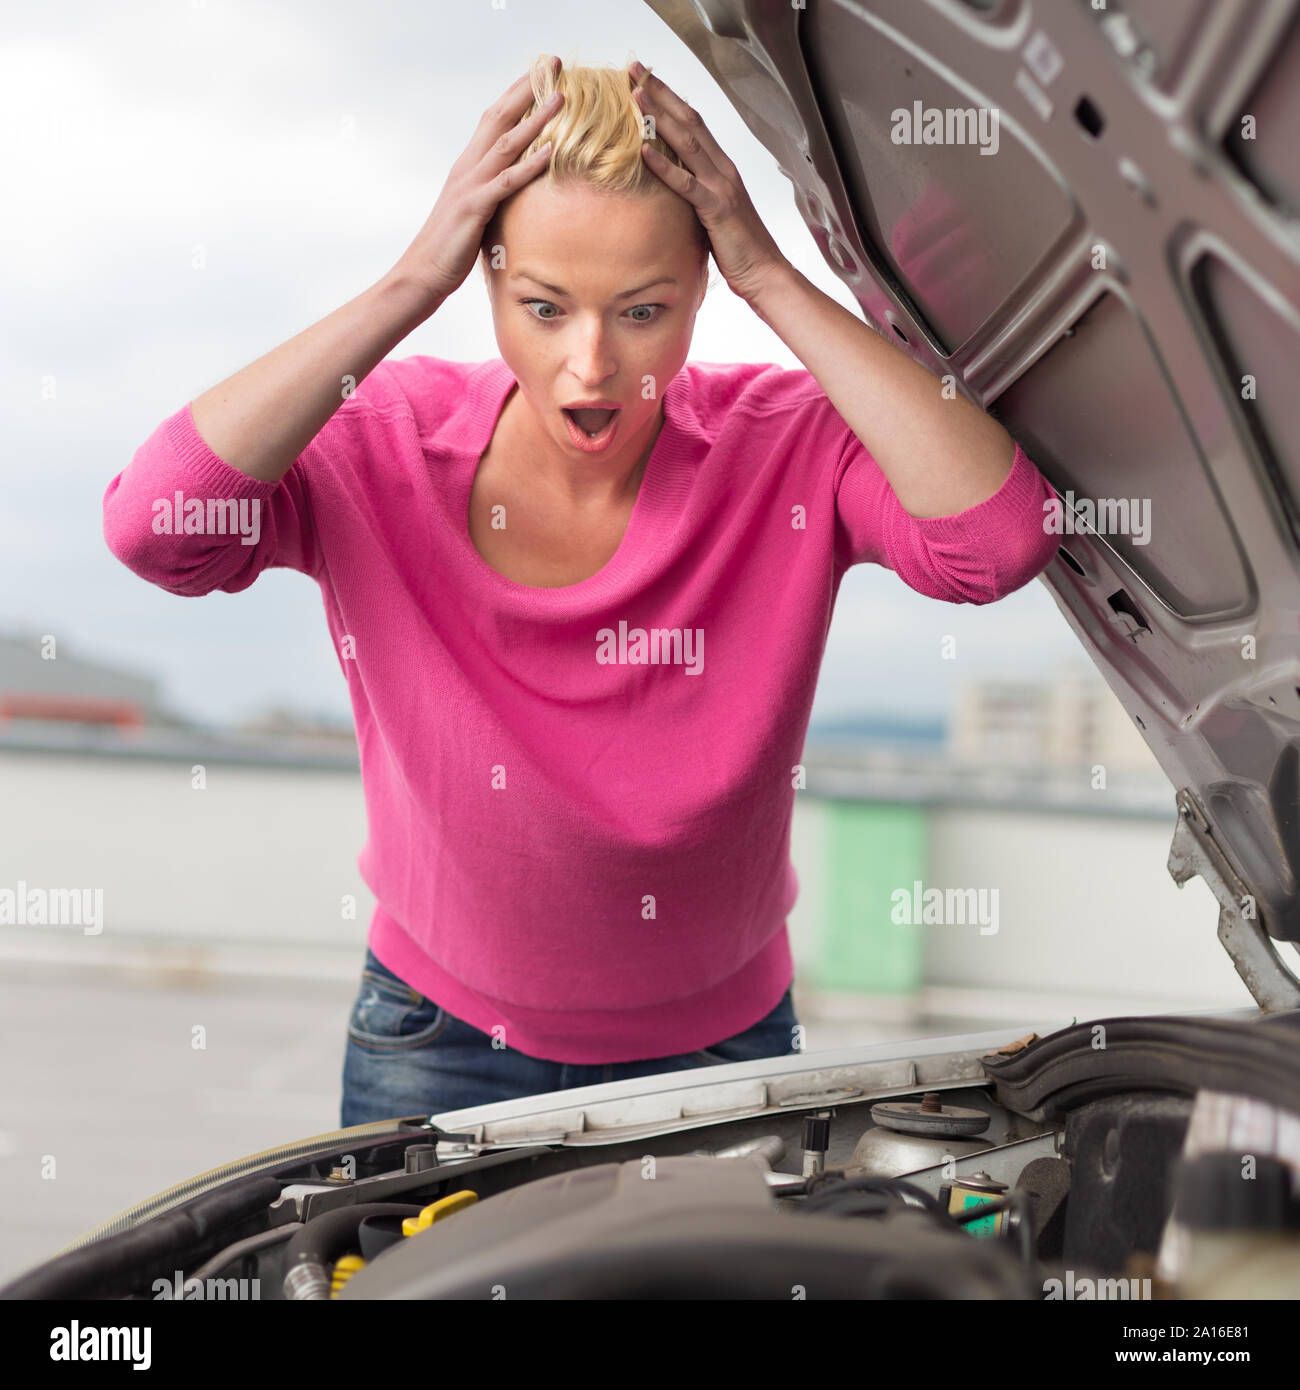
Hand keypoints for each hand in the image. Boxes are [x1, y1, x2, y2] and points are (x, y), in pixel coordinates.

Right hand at [391, 60, 563, 303]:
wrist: (422, 272)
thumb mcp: (473, 211)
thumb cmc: (450, 247)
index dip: (517, 93)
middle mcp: (467, 167)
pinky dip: (529, 164)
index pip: (493, 118)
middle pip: (499, 117)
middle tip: (554, 64)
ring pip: (506, 143)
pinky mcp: (474, 208)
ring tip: (561, 98)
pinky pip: (506, 181)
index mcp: (468, 165)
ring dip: (535, 119)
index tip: (541, 71)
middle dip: (528, 88)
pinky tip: (550, 151)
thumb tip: (513, 189)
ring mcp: (470, 185)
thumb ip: (491, 193)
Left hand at [629, 60, 789, 305]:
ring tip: (634, 95)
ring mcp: (721, 187)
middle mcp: (723, 169)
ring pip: (687, 143)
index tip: (645, 78)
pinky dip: (664, 165)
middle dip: (660, 93)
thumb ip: (697, 195)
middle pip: (689, 121)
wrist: (765, 274)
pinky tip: (643, 150)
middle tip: (634, 68)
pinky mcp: (716, 209)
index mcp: (722, 168)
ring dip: (659, 117)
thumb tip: (673, 190)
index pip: (693, 123)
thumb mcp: (714, 215)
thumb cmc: (739, 249)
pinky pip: (686, 183)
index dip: (670, 98)